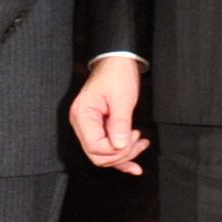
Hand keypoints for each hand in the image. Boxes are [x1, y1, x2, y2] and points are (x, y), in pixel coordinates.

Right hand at [69, 53, 148, 173]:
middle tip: (139, 142)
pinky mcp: (97, 127)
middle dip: (121, 154)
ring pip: (102, 154)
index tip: (133, 138)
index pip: (95, 147)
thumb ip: (120, 124)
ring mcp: (87, 126)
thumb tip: (119, 146)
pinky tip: (133, 161)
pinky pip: (106, 148)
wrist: (117, 61)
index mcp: (82, 115)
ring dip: (123, 155)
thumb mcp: (122, 98)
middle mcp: (81, 123)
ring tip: (141, 144)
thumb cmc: (117, 74)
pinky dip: (120, 155)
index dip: (116, 150)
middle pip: (97, 155)